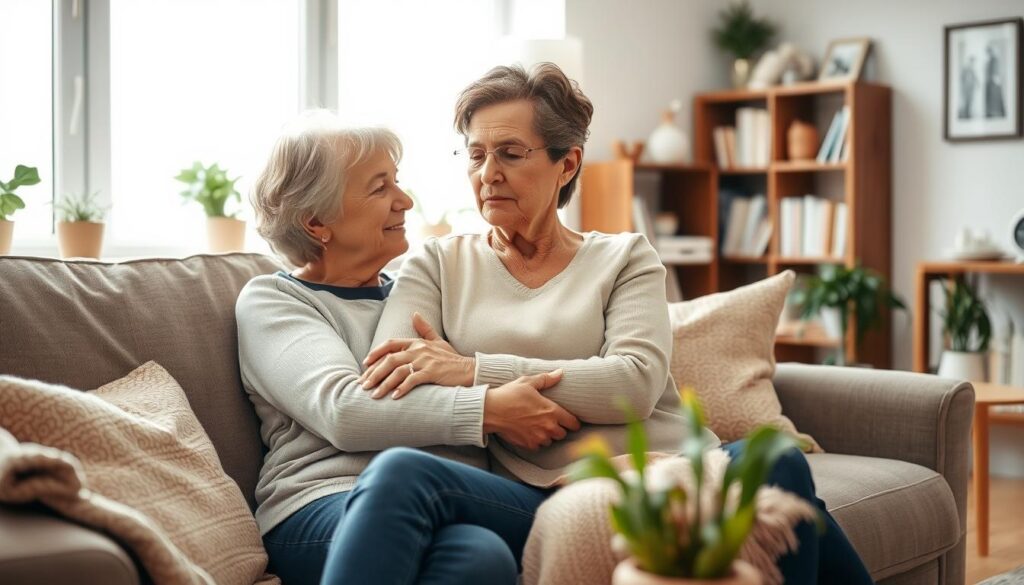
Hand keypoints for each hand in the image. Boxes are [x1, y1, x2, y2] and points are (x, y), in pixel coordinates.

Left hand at [360, 312, 475, 399]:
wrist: (469, 369)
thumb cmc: (451, 359)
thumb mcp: (437, 341)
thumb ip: (424, 329)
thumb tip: (414, 314)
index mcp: (417, 343)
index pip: (391, 344)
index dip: (376, 353)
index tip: (364, 364)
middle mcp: (418, 350)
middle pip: (390, 359)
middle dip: (374, 373)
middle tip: (363, 385)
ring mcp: (425, 361)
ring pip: (398, 371)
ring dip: (384, 384)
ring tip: (374, 395)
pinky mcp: (432, 372)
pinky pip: (413, 380)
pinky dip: (402, 388)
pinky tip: (394, 397)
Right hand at [484, 370, 580, 450]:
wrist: (491, 411)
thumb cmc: (509, 395)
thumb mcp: (528, 382)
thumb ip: (547, 379)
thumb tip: (560, 373)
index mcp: (552, 411)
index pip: (573, 423)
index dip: (573, 422)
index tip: (570, 420)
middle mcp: (548, 427)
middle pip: (563, 434)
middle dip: (559, 428)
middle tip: (551, 421)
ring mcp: (538, 438)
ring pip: (550, 441)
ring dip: (547, 436)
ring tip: (539, 426)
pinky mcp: (528, 445)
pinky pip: (538, 447)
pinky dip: (536, 442)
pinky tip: (529, 432)